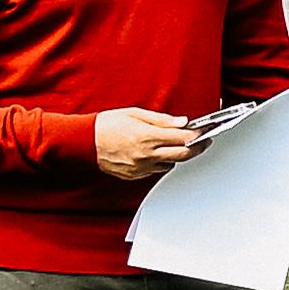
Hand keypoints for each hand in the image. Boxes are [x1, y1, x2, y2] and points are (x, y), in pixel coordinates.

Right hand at [89, 108, 206, 181]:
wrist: (83, 141)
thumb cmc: (106, 125)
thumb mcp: (135, 114)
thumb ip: (162, 120)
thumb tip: (182, 122)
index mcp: (147, 137)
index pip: (184, 138)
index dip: (198, 135)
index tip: (206, 132)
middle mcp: (146, 154)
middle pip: (183, 155)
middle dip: (197, 148)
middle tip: (203, 142)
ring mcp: (140, 167)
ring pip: (170, 164)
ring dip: (176, 155)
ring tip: (174, 145)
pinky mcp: (134, 175)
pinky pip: (155, 170)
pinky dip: (160, 162)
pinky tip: (156, 153)